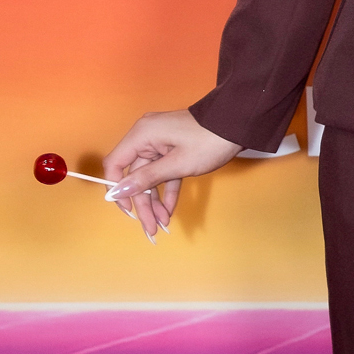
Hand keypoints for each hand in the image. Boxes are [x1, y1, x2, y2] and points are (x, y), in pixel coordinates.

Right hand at [104, 109, 241, 242]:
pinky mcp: (173, 148)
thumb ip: (146, 179)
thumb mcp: (177, 164)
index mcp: (141, 135)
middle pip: (134, 175)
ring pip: (150, 177)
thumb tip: (118, 191)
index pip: (115, 164)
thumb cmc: (209, 141)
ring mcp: (160, 142)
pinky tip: (170, 210)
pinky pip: (164, 172)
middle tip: (150, 228)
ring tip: (162, 223)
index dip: (116, 189)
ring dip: (155, 200)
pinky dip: (167, 190)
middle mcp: (146, 137)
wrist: (238, 125)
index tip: (127, 210)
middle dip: (142, 203)